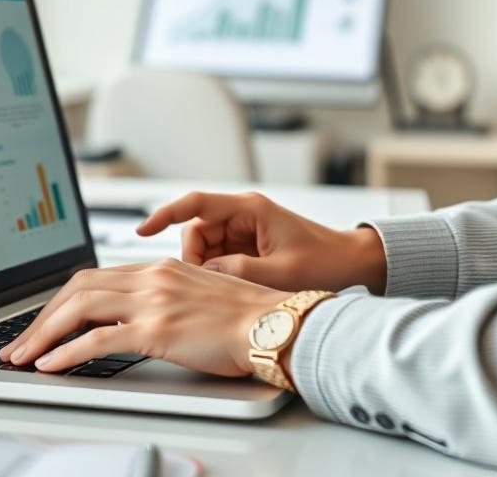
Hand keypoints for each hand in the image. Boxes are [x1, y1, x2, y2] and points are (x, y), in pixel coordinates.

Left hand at [0, 258, 289, 376]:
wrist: (276, 324)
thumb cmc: (248, 317)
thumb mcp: (200, 296)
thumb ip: (168, 299)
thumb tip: (141, 317)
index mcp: (161, 268)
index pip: (95, 276)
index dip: (62, 300)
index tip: (45, 321)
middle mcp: (152, 277)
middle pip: (77, 287)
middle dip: (41, 316)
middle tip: (20, 342)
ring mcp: (153, 301)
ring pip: (78, 308)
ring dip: (43, 334)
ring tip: (23, 356)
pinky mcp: (157, 329)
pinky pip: (97, 339)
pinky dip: (66, 353)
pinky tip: (50, 366)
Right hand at [136, 192, 386, 293]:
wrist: (355, 266)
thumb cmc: (327, 263)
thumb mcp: (279, 272)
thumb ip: (236, 272)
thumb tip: (202, 274)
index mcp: (249, 209)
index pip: (195, 204)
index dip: (164, 214)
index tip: (142, 230)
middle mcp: (244, 214)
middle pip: (195, 230)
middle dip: (192, 258)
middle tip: (204, 285)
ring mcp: (246, 231)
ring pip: (205, 247)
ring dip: (206, 268)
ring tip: (224, 291)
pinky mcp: (250, 248)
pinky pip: (220, 257)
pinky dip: (218, 273)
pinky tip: (229, 290)